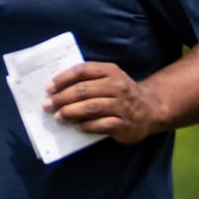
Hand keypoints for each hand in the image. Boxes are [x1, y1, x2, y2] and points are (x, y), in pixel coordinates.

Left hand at [43, 61, 158, 143]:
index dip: (63, 78)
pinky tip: (77, 127)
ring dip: (70, 112)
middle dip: (62, 98)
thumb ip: (89, 80)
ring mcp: (122, 105)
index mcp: (111, 71)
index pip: (83, 71)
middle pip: (84, 90)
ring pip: (91, 108)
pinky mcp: (124, 123)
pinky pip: (101, 125)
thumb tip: (57, 89)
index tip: (49, 88)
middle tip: (47, 105)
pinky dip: (86, 126)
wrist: (150, 109)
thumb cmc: (121, 93)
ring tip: (58, 117)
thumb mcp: (110, 79)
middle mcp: (118, 86)